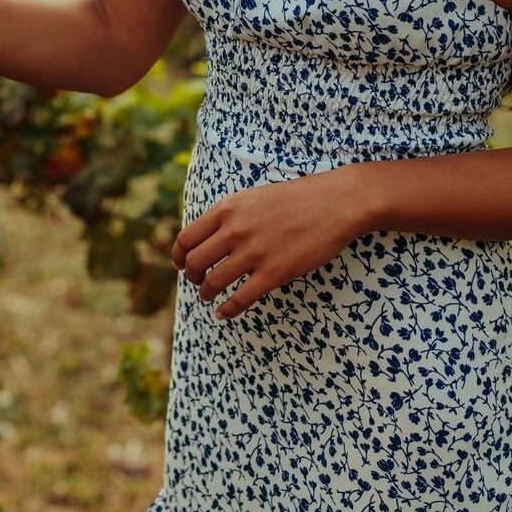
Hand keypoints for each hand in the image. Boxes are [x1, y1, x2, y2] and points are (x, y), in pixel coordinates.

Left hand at [172, 167, 370, 318]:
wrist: (334, 202)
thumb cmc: (296, 199)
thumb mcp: (252, 197)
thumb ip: (228, 215)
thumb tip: (208, 236)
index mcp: (226, 209)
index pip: (186, 237)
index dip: (177, 256)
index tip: (179, 265)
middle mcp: (235, 230)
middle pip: (194, 262)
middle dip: (191, 276)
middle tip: (196, 282)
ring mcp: (254, 252)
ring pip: (214, 282)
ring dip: (206, 293)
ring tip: (208, 297)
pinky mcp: (275, 272)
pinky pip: (241, 298)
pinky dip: (227, 310)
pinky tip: (224, 313)